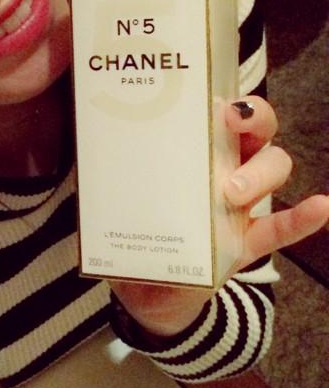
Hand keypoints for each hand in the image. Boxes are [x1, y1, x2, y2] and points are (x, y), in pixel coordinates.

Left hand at [112, 96, 328, 337]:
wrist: (147, 291)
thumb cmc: (135, 228)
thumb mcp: (114, 198)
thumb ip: (102, 175)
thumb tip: (83, 148)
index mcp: (194, 151)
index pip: (222, 112)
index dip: (231, 97)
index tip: (221, 96)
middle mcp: (224, 168)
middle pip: (258, 131)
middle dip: (254, 122)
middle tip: (231, 126)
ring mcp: (240, 207)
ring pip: (272, 170)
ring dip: (260, 173)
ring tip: (230, 191)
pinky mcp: (246, 245)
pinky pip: (281, 230)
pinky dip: (303, 219)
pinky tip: (320, 207)